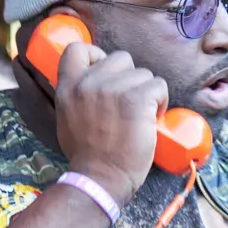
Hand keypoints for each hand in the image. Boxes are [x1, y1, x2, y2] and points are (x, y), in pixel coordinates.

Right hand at [55, 42, 167, 204]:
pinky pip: (158, 85)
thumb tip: (91, 82)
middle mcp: (88, 83)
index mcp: (68, 87)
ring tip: (141, 116)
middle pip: (121, 58)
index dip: (97, 56)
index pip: (77, 48)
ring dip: (147, 93)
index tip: (107, 75)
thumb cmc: (87, 155)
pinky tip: (151, 119)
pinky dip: (160, 102)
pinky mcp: (136, 98)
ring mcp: (113, 89)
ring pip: (143, 73)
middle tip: (129, 103)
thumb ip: (77, 95)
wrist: (100, 178)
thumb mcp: (67, 118)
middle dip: (130, 78)